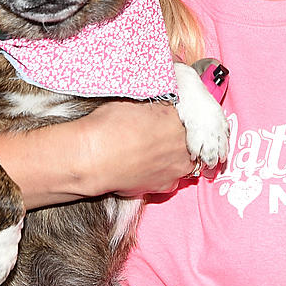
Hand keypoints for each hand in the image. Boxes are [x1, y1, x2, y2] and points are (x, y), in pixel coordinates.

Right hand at [78, 100, 196, 196]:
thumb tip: (160, 99)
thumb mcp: (136, 99)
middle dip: (178, 134)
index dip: (179, 114)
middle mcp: (185, 146)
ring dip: (174, 153)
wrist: (93, 158)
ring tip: (152, 148)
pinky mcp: (165, 186)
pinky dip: (162, 171)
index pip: (192, 114)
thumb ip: (156, 101)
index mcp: (181, 120)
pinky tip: (146, 164)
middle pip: (191, 138)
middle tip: (159, 130)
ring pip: (184, 159)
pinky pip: (171, 177)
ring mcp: (177, 169)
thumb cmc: (110, 126)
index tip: (170, 113)